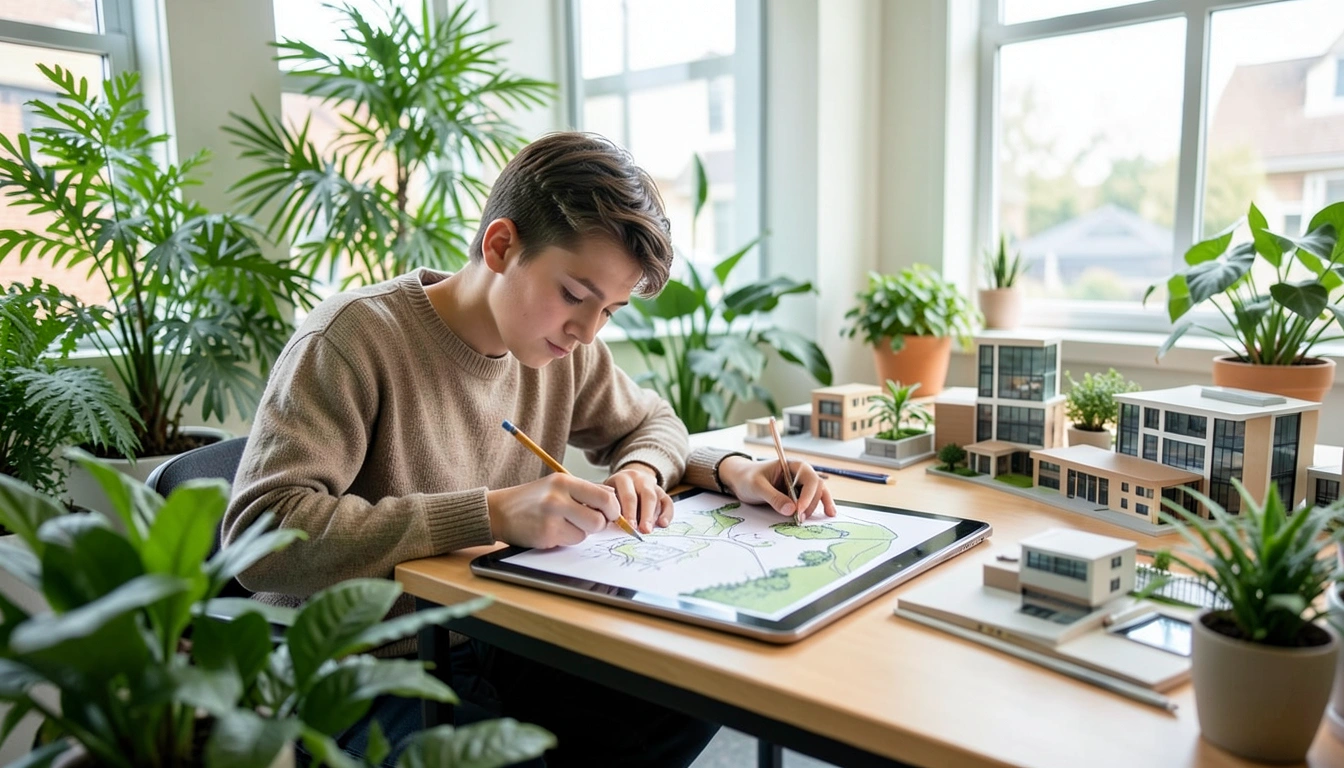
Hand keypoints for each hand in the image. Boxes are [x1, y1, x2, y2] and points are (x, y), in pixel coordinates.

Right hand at [486, 473, 619, 547]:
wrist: (498, 511)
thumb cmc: (532, 499)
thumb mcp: (557, 485)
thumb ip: (585, 490)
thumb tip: (613, 497)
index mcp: (565, 481)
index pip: (604, 496)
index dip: (613, 509)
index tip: (611, 514)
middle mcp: (558, 497)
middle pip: (599, 520)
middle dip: (598, 524)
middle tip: (589, 522)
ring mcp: (551, 518)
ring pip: (585, 534)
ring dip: (579, 532)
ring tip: (563, 524)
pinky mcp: (546, 535)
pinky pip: (570, 542)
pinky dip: (566, 539)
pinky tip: (552, 530)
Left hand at [604, 463, 673, 533]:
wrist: (627, 479)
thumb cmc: (614, 492)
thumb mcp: (608, 494)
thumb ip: (612, 506)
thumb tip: (616, 524)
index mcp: (624, 479)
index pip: (629, 495)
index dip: (629, 512)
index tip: (629, 527)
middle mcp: (640, 479)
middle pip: (646, 496)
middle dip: (646, 515)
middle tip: (644, 530)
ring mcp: (652, 485)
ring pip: (657, 499)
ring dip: (653, 517)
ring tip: (649, 530)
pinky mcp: (662, 492)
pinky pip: (668, 502)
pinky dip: (667, 514)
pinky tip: (663, 524)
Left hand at [718, 456, 836, 519]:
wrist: (740, 480)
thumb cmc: (748, 478)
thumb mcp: (757, 486)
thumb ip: (773, 497)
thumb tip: (791, 510)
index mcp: (792, 466)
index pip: (809, 478)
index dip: (807, 495)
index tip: (799, 509)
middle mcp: (801, 474)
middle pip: (816, 488)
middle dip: (810, 504)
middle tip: (799, 519)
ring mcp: (801, 484)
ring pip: (818, 494)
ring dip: (817, 507)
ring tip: (808, 520)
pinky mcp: (798, 495)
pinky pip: (812, 501)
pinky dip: (819, 507)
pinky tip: (827, 514)